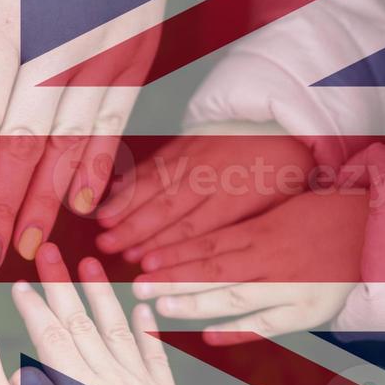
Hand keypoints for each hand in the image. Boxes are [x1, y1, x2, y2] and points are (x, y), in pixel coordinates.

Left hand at [0, 0, 207, 273]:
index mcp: (3, 25)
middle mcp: (54, 47)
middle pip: (21, 147)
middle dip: (1, 209)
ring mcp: (102, 55)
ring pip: (68, 147)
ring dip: (45, 204)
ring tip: (25, 251)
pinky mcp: (136, 56)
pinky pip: (112, 126)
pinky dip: (95, 170)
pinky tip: (82, 209)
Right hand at [14, 245, 251, 384]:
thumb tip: (20, 375)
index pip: (54, 342)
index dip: (35, 311)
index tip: (18, 283)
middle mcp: (116, 381)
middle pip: (83, 324)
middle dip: (62, 286)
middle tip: (47, 251)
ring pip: (117, 328)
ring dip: (101, 295)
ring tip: (88, 265)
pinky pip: (154, 352)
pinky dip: (146, 327)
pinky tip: (141, 306)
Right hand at [96, 124, 314, 261]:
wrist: (282, 122)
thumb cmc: (282, 174)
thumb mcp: (278, 207)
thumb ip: (242, 231)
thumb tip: (210, 262)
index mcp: (237, 197)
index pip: (195, 227)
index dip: (166, 246)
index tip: (142, 263)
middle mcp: (211, 178)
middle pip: (168, 208)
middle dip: (134, 229)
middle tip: (108, 247)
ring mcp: (194, 158)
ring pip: (155, 184)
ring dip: (126, 204)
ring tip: (102, 223)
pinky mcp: (184, 144)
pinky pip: (154, 162)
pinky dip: (132, 178)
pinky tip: (112, 192)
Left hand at [133, 189, 368, 343]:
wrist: (377, 229)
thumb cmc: (322, 217)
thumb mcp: (279, 212)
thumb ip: (240, 229)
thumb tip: (193, 240)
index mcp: (265, 231)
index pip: (210, 245)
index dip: (175, 255)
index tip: (144, 262)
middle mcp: (274, 260)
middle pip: (214, 271)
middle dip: (173, 281)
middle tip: (137, 288)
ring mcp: (293, 287)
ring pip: (235, 297)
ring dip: (196, 306)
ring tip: (162, 311)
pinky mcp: (311, 311)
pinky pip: (269, 325)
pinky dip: (238, 332)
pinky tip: (208, 338)